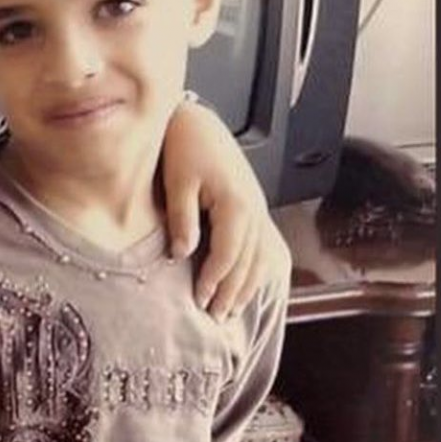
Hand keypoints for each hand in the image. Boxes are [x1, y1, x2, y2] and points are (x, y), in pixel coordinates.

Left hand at [161, 100, 291, 320]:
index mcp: (235, 203)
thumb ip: (181, 218)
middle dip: (232, 293)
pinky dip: (255, 272)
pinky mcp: (254, 209)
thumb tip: (182, 254)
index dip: (215, 280)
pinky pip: (262, 248)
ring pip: (259, 258)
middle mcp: (253, 209)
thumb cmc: (186, 146)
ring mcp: (257, 209)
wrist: (200, 123)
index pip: (229, 253)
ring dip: (245, 287)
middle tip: (214, 318)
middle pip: (248, 262)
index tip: (199, 300)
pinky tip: (245, 288)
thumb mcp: (177, 181)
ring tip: (229, 312)